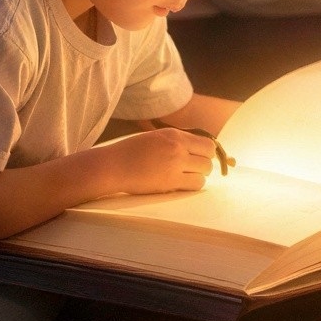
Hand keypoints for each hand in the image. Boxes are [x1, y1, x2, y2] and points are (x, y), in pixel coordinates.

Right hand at [98, 127, 221, 198]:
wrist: (112, 166)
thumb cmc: (130, 152)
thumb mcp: (157, 137)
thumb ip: (177, 141)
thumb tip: (198, 147)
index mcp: (175, 135)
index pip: (208, 143)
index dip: (207, 152)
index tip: (201, 157)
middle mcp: (178, 148)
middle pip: (208, 158)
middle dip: (204, 164)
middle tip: (193, 169)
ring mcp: (175, 165)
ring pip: (204, 172)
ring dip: (199, 175)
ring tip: (186, 177)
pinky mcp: (170, 182)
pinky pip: (195, 184)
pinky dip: (192, 185)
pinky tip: (182, 184)